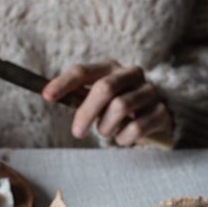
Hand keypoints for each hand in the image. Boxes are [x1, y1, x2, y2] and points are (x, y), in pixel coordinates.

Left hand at [42, 61, 173, 146]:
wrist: (157, 120)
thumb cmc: (118, 109)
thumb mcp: (98, 100)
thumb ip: (80, 96)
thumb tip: (50, 94)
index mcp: (111, 67)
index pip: (83, 71)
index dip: (64, 83)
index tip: (46, 96)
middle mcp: (132, 74)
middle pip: (104, 88)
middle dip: (87, 112)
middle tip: (78, 132)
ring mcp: (149, 92)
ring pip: (120, 108)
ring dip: (107, 127)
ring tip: (107, 132)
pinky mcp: (161, 111)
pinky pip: (135, 128)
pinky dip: (123, 138)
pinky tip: (123, 138)